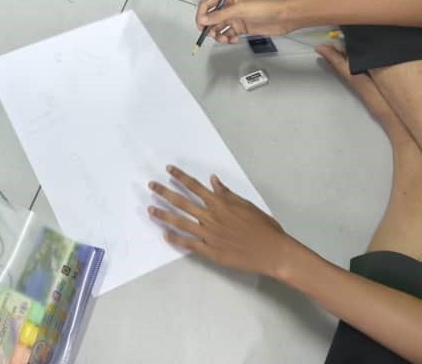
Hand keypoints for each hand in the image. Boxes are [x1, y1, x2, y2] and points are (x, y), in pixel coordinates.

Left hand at [148, 165, 301, 278]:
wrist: (272, 252)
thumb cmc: (263, 227)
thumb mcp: (246, 205)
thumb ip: (227, 193)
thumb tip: (213, 180)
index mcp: (220, 203)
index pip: (195, 186)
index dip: (180, 177)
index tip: (168, 169)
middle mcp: (210, 217)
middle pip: (182, 202)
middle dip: (164, 192)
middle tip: (151, 185)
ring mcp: (208, 234)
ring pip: (180, 222)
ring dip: (163, 215)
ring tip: (150, 209)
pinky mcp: (210, 251)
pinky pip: (188, 244)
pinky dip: (175, 239)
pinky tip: (164, 235)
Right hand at [196, 0, 296, 42]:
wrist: (283, 17)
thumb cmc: (266, 7)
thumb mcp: (240, 10)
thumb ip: (220, 15)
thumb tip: (203, 19)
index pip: (207, 5)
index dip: (201, 15)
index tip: (200, 26)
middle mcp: (230, 7)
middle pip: (211, 18)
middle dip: (210, 28)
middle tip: (213, 35)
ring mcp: (235, 18)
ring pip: (219, 28)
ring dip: (219, 35)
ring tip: (224, 39)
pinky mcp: (241, 28)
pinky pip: (228, 34)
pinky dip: (228, 38)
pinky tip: (233, 39)